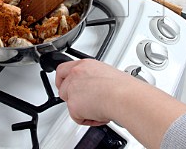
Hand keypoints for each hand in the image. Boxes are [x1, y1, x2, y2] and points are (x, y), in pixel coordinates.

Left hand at [55, 59, 185, 148]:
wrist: (123, 96)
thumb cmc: (122, 86)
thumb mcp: (107, 73)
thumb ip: (94, 78)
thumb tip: (97, 87)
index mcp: (85, 65)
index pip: (63, 69)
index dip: (62, 79)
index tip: (64, 84)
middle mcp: (76, 74)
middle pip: (63, 87)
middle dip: (71, 97)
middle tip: (84, 103)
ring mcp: (72, 89)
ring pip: (69, 103)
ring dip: (81, 108)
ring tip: (98, 108)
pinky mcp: (73, 104)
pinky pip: (76, 117)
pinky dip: (87, 119)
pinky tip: (99, 114)